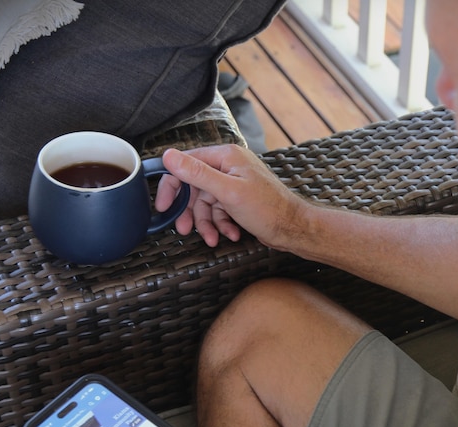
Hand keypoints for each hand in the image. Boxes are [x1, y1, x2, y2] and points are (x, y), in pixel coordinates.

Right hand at [155, 145, 309, 249]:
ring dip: (207, 223)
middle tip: (184, 229)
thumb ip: (197, 173)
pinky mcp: (238, 199)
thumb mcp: (227, 192)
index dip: (172, 186)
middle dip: (191, 211)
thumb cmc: (268, 209)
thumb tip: (169, 156)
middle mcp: (229, 166)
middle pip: (194, 187)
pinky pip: (219, 211)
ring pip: (206, 203)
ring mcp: (234, 183)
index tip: (163, 206)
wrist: (294, 229)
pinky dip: (221, 224)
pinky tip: (230, 234)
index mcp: (226, 156)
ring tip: (212, 239)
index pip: (186, 164)